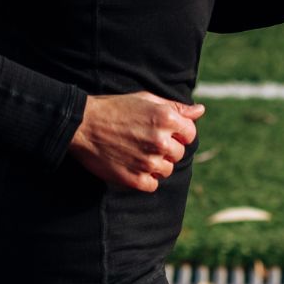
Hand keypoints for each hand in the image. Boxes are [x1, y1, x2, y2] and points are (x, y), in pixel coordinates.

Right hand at [67, 91, 202, 192]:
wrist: (82, 125)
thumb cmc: (114, 108)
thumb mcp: (146, 99)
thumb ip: (176, 107)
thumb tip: (200, 111)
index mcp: (166, 118)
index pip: (190, 134)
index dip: (178, 133)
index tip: (162, 132)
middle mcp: (160, 141)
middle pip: (179, 153)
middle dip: (166, 149)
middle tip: (144, 142)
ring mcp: (148, 161)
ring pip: (167, 170)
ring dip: (156, 164)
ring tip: (136, 153)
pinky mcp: (135, 179)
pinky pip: (153, 184)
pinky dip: (145, 178)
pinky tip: (132, 165)